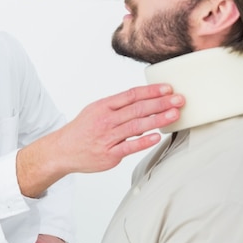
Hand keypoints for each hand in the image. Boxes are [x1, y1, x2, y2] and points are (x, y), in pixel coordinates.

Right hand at [17, 84, 183, 196]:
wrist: (62, 150)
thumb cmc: (82, 129)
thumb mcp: (96, 109)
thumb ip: (118, 105)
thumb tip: (144, 99)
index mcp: (104, 106)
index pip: (131, 94)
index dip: (151, 91)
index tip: (168, 88)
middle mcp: (106, 120)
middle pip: (137, 109)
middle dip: (161, 103)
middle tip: (179, 99)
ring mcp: (108, 137)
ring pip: (136, 126)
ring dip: (157, 119)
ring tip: (174, 115)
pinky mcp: (110, 154)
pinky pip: (129, 147)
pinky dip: (144, 141)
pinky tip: (157, 136)